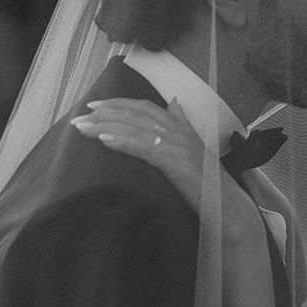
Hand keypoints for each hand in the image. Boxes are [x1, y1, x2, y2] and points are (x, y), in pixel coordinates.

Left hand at [71, 98, 208, 209]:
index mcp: (180, 126)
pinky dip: (123, 141)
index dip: (118, 104)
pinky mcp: (175, 161)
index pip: (144, 107)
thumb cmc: (208, 181)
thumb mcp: (194, 146)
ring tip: (83, 128)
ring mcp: (177, 144)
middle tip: (80, 117)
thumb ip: (182, 123)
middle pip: (135, 114)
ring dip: (106, 126)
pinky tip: (105, 140)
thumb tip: (173, 102)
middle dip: (105, 113)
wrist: (226, 204)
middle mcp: (178, 130)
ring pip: (135, 128)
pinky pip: (143, 147)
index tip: (94, 106)